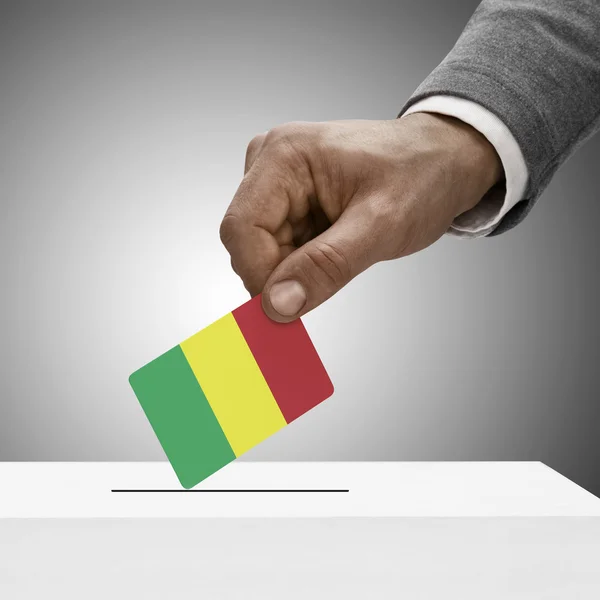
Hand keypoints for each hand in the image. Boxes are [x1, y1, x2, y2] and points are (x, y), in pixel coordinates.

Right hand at [220, 114, 502, 321]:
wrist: (442, 161)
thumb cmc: (421, 176)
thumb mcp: (381, 225)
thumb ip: (326, 266)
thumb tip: (277, 305)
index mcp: (284, 155)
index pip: (241, 229)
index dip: (260, 275)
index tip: (289, 309)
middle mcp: (270, 163)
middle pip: (248, 242)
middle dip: (282, 274)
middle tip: (332, 276)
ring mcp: (277, 182)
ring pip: (261, 251)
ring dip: (296, 269)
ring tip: (344, 251)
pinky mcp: (287, 200)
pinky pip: (278, 248)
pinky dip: (303, 263)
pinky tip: (336, 247)